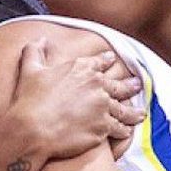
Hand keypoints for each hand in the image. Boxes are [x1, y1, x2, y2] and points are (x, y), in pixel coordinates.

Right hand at [8, 38, 143, 160]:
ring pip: (122, 108)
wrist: (33, 128)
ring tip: (140, 112)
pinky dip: (124, 129)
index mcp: (81, 68)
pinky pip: (119, 128)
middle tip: (137, 85)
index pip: (99, 62)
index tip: (112, 59)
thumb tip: (41, 39)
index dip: (106, 60)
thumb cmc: (30, 99)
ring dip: (132, 111)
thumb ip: (35, 51)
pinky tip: (127, 131)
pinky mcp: (103, 127)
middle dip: (129, 85)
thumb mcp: (30, 68)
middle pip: (117, 85)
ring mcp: (102, 107)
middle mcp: (96, 85)